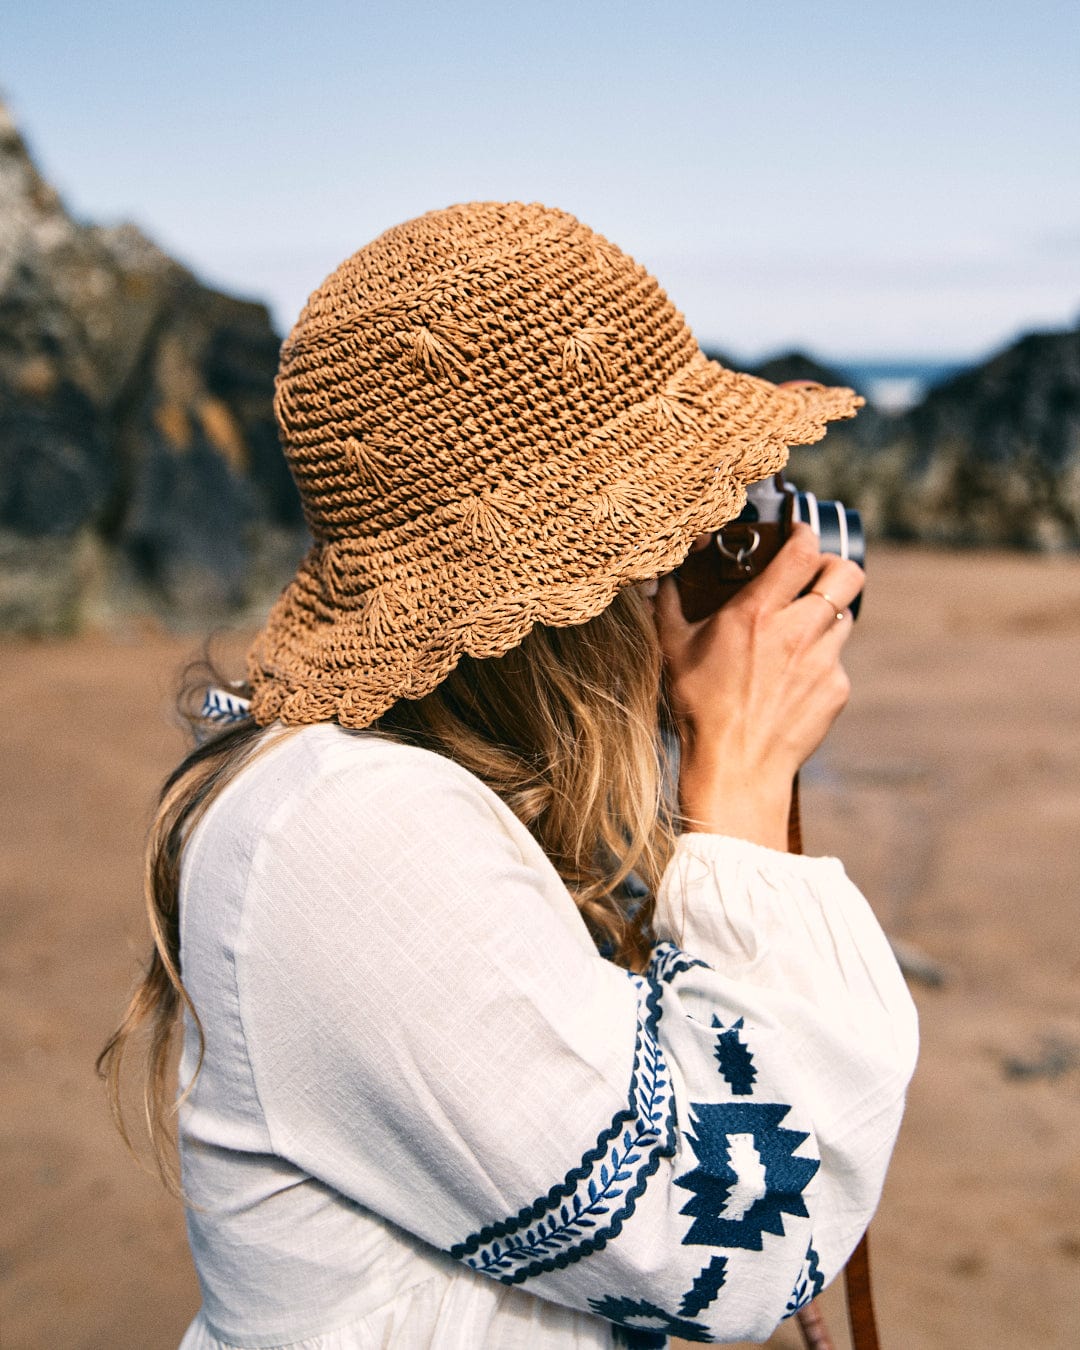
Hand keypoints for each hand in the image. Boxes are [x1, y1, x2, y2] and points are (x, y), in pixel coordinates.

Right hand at [653, 524, 863, 847]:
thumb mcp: (673, 650)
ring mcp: (823, 660)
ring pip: (845, 617)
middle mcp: (798, 629)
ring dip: (827, 617)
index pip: (803, 550)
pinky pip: (837, 661)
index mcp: (758, 612)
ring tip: (800, 633)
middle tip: (816, 576)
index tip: (799, 534)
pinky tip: (794, 680)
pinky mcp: (836, 688)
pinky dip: (820, 663)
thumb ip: (667, 606)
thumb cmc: (699, 707)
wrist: (736, 765)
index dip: (806, 533)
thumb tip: (660, 579)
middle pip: (847, 574)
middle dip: (835, 567)